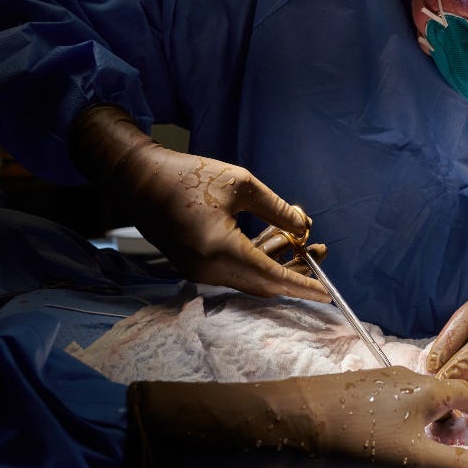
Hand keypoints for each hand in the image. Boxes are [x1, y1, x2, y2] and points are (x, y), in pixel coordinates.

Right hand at [70, 104, 328, 300]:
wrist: (140, 181)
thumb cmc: (189, 176)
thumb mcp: (241, 185)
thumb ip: (276, 209)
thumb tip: (303, 227)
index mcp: (220, 249)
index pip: (270, 277)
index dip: (301, 284)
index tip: (326, 291)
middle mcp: (209, 269)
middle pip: (263, 283)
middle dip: (295, 271)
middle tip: (321, 251)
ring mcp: (199, 272)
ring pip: (250, 278)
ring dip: (277, 263)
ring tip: (303, 241)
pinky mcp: (196, 267)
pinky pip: (236, 271)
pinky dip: (258, 259)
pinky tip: (276, 238)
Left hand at [124, 366, 467, 467]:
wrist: (295, 419)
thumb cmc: (360, 440)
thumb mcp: (414, 461)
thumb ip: (456, 467)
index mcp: (428, 390)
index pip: (467, 393)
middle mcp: (407, 377)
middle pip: (441, 392)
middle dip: (452, 413)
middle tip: (456, 437)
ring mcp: (379, 379)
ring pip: (414, 395)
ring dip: (425, 415)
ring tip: (421, 441)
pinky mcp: (356, 387)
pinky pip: (391, 399)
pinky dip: (402, 414)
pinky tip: (385, 436)